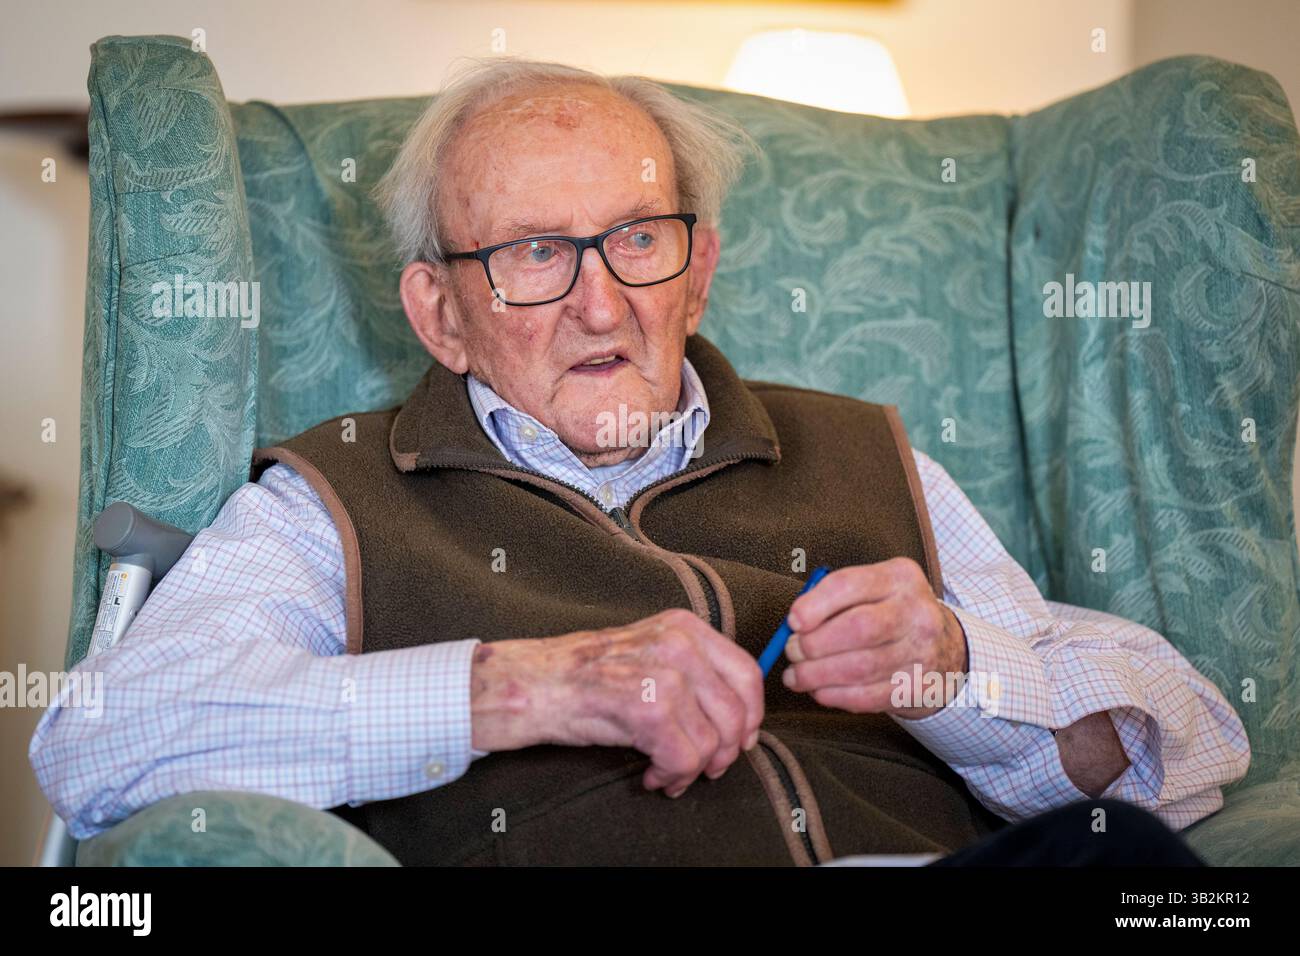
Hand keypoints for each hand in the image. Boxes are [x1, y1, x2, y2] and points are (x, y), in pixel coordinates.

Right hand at [470, 608, 763, 797]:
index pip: (747, 673)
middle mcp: (680, 645)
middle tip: (703, 768)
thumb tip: (738, 715)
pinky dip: (671, 777)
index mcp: (685, 627)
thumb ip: (693, 671)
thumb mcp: (648, 652)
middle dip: (725, 752)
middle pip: (737, 713)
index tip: (741, 740)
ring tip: (665, 771)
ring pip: (714, 742)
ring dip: (692, 770)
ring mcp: (666, 675)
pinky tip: (652, 774)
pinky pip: (685, 759)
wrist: (535, 684)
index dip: (752, 716)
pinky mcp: (649, 708)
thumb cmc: (586, 675)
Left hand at [780, 558, 969, 719]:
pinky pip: (869, 696)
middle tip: (792, 651)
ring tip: (797, 676)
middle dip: (815, 644)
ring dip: (817, 675)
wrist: (944, 648)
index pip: (850, 585)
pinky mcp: (919, 687)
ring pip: (860, 667)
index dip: (814, 605)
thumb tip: (794, 625)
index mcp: (900, 577)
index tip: (793, 621)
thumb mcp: (873, 590)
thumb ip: (835, 599)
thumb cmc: (892, 615)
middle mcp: (916, 612)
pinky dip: (836, 696)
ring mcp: (922, 651)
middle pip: (858, 628)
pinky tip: (819, 691)